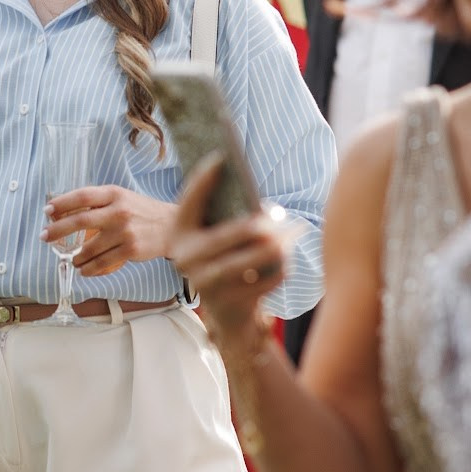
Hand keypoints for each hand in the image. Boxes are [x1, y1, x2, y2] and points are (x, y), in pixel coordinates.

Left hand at [47, 184, 177, 278]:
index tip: (47, 211)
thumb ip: (97, 202)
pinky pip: (102, 262)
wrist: (172, 226)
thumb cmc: (140, 211)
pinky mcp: (130, 250)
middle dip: (58, 230)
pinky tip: (83, 269)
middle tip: (44, 237)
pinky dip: (89, 268)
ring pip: (89, 247)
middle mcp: (118, 211)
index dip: (62, 203)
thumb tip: (62, 211)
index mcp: (114, 194)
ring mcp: (124, 231)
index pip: (82, 195)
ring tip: (72, 260)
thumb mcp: (121, 198)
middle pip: (81, 220)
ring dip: (75, 256)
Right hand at [169, 158, 296, 349]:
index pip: (189, 201)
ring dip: (279, 244)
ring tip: (291, 235)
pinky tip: (284, 262)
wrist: (226, 315)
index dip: (203, 179)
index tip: (221, 157)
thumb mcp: (213, 238)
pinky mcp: (230, 302)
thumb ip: (224, 217)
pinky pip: (268, 277)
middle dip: (261, 223)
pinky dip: (281, 267)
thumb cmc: (223, 261)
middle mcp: (186, 259)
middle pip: (233, 232)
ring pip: (256, 255)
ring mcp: (206, 283)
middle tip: (278, 214)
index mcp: (179, 236)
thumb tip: (261, 206)